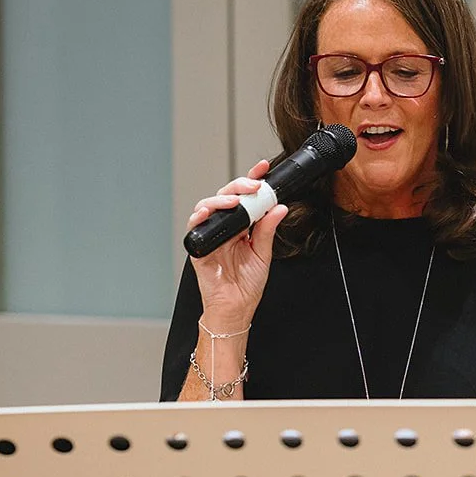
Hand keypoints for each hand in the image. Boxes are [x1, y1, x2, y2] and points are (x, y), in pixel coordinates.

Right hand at [186, 159, 286, 330]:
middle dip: (240, 186)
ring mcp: (211, 234)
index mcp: (243, 227)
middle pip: (228, 197)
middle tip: (254, 185)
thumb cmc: (247, 284)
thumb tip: (279, 208)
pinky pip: (195, 226)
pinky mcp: (199, 245)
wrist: (236, 307)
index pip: (246, 198)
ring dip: (222, 200)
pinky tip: (208, 211)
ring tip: (236, 201)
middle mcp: (226, 227)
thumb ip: (268, 230)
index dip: (252, 181)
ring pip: (209, 205)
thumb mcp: (263, 254)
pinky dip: (200, 216)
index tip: (263, 169)